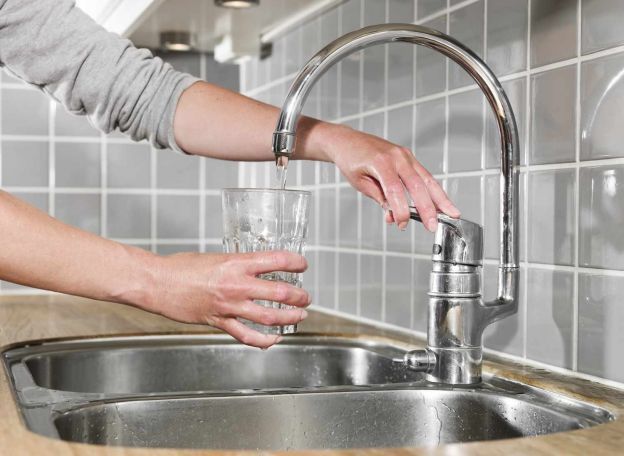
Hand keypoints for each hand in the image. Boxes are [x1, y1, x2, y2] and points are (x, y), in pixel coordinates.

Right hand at [141, 250, 309, 348]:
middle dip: (299, 296)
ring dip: (289, 318)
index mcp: (236, 263)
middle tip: (306, 296)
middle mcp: (236, 284)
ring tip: (300, 316)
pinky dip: (264, 341)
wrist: (157, 282)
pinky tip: (274, 340)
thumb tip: (254, 267)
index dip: (296, 262)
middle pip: (280, 292)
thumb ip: (236, 264)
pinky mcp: (218, 321)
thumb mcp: (215, 257)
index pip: (277, 260)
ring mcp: (229, 305)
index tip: (303, 264)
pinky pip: (246, 335)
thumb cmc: (181, 267)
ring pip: (269, 316)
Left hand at [320, 124, 459, 231]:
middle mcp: (397, 156)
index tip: (402, 223)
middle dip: (428, 208)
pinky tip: (440, 202)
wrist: (347, 141)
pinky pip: (423, 174)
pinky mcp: (407, 157)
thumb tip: (394, 213)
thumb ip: (379, 197)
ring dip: (440, 198)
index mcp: (381, 162)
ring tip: (451, 213)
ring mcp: (404, 155)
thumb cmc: (350, 160)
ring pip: (427, 179)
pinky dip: (433, 190)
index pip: (395, 190)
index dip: (401, 210)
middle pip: (417, 185)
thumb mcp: (359, 182)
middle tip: (432, 225)